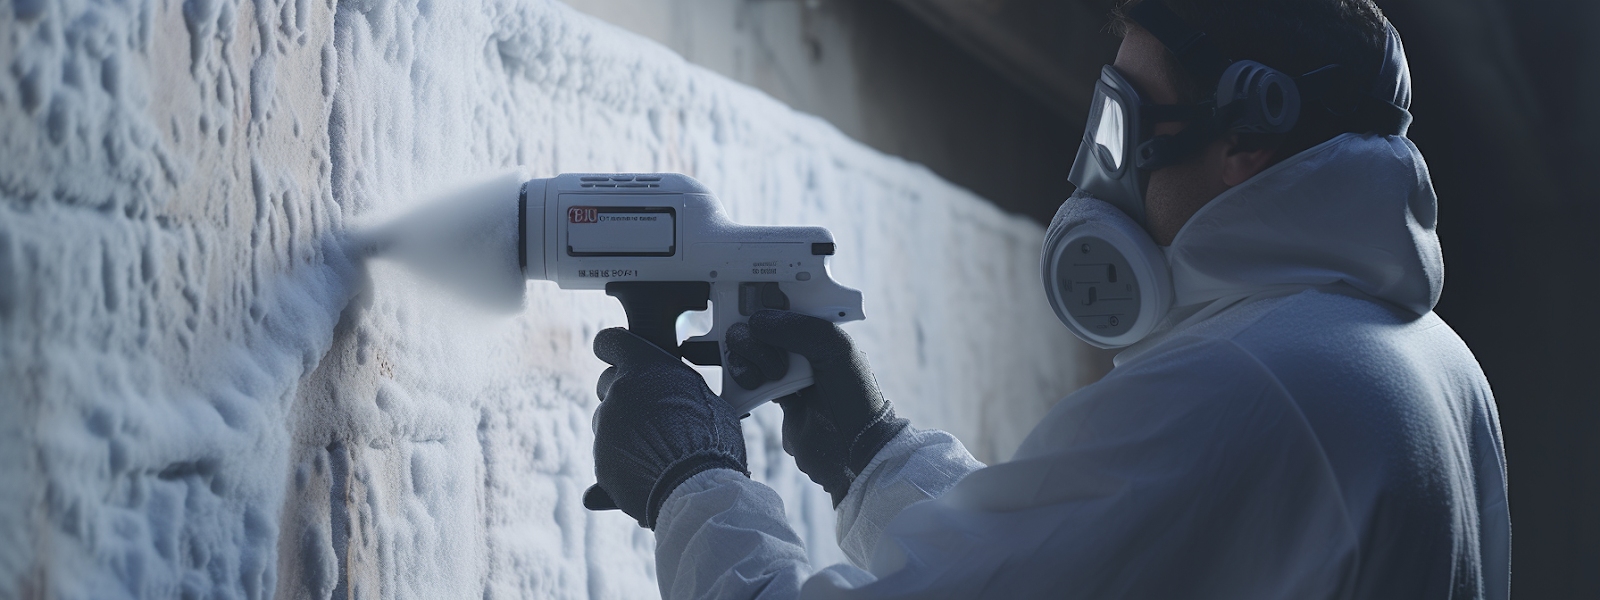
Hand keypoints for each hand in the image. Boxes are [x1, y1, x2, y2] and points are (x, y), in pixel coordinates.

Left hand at [586, 328, 747, 528]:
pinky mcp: (600, 462)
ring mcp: (605, 428)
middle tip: (648, 410)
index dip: (614, 349)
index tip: (622, 359)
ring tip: (654, 448)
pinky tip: (646, 472)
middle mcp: (618, 393)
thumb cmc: (713, 440)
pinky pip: (605, 456)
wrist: (698, 488)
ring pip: (605, 420)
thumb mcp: (706, 400)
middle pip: (606, 382)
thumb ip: (677, 389)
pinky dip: (620, 462)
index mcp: (644, 368)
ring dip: (621, 429)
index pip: (609, 341)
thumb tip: (674, 394)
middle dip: (622, 393)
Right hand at [725, 310, 908, 505]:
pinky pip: (746, 379)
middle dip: (754, 342)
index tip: (751, 310)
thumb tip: (756, 321)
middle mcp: (802, 346)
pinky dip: (742, 381)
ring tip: (764, 382)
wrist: (852, 455)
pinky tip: (753, 390)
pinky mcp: (774, 397)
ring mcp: (787, 371)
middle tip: (775, 365)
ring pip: (747, 352)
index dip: (762, 302)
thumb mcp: (836, 350)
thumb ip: (798, 329)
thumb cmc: (855, 400)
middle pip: (756, 327)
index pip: (783, 303)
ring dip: (746, 363)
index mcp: (820, 329)